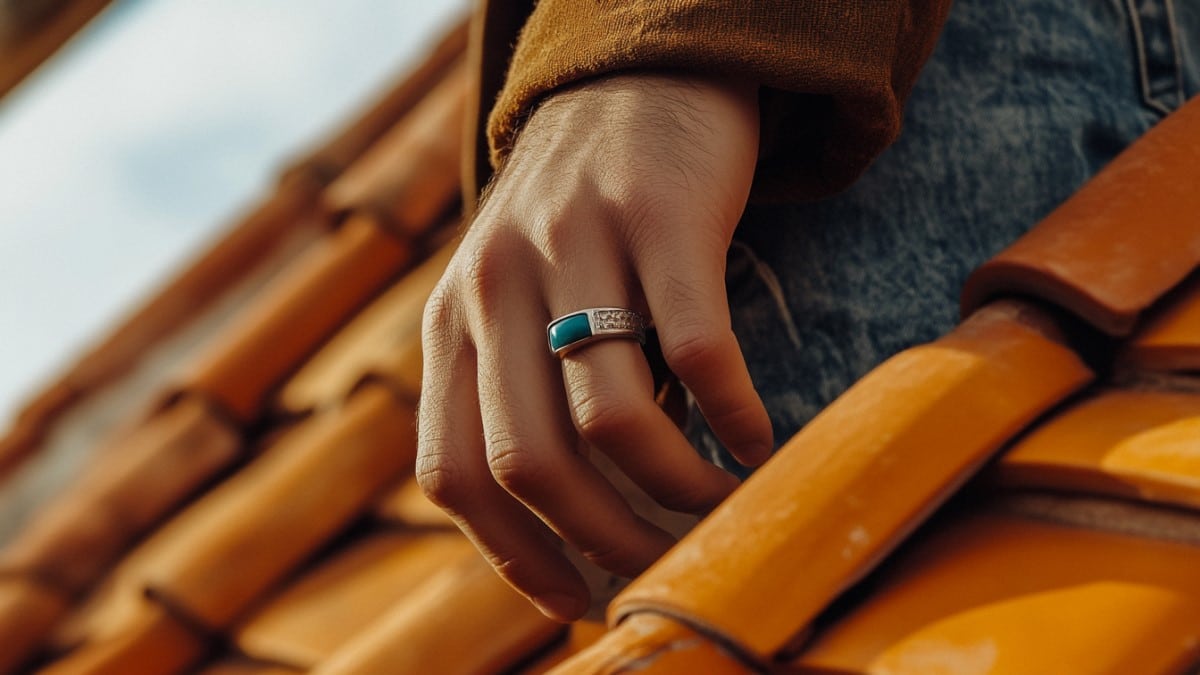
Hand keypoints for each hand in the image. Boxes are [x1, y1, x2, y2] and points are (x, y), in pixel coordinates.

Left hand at [416, 72, 772, 620]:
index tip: (572, 595)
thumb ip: (512, 390)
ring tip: (720, 504)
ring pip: (612, 419)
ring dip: (675, 489)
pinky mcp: (660, 214)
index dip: (511, 555)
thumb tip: (561, 522)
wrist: (629, 80)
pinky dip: (733, 415)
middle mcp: (497, 285)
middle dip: (601, 539)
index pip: (452, 472)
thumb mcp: (508, 295)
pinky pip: (697, 347)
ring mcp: (575, 245)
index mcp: (453, 320)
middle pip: (529, 462)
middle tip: (664, 561)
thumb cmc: (575, 215)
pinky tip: (759, 439)